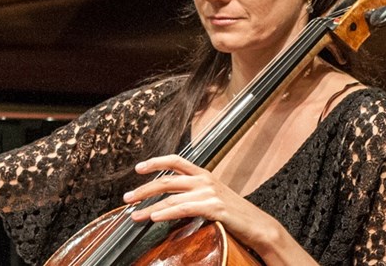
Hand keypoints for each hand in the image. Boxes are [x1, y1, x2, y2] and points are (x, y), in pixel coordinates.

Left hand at [122, 154, 275, 251]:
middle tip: (126, 198)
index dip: (156, 162)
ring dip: (149, 207)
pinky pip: (185, 209)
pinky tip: (155, 217)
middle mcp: (205, 180)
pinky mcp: (215, 208)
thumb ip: (193, 194)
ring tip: (135, 215)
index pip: (176, 160)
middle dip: (143, 189)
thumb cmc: (235, 214)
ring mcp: (210, 193)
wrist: (259, 226)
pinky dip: (167, 213)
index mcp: (204, 175)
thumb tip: (170, 200)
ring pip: (172, 197)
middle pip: (167, 180)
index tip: (138, 168)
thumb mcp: (212, 197)